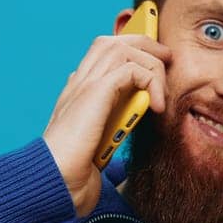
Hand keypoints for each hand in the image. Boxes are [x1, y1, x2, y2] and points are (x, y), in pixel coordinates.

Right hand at [43, 32, 170, 215]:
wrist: (56, 180)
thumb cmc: (72, 173)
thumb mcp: (97, 147)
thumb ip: (106, 131)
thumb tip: (119, 132)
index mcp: (77, 93)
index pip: (102, 54)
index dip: (129, 49)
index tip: (154, 61)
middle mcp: (79, 83)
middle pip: (112, 42)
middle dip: (144, 44)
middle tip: (167, 59)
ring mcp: (85, 84)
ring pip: (123, 48)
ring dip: (150, 62)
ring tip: (164, 87)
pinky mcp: (95, 92)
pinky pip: (131, 68)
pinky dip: (151, 81)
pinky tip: (157, 107)